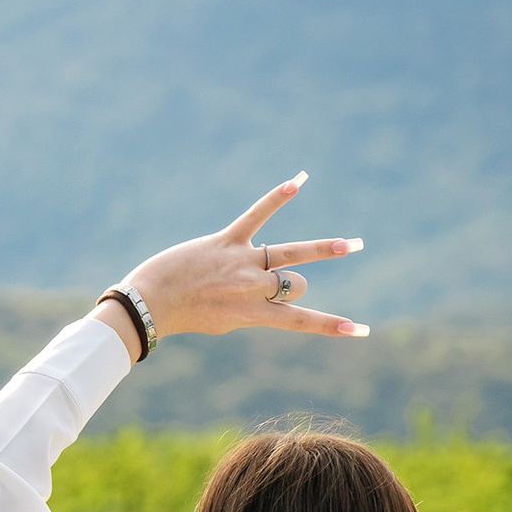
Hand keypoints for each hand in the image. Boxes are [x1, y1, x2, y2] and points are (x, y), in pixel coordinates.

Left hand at [109, 172, 366, 358]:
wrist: (150, 301)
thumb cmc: (185, 314)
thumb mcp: (223, 321)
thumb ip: (251, 308)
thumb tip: (271, 293)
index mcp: (253, 314)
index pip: (301, 320)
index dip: (332, 326)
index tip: (360, 330)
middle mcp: (253, 289)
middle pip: (295, 283)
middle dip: (293, 284)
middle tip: (273, 285)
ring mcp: (242, 263)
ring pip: (291, 254)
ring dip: (325, 249)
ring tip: (352, 246)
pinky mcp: (227, 241)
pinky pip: (257, 215)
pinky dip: (277, 197)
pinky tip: (299, 181)